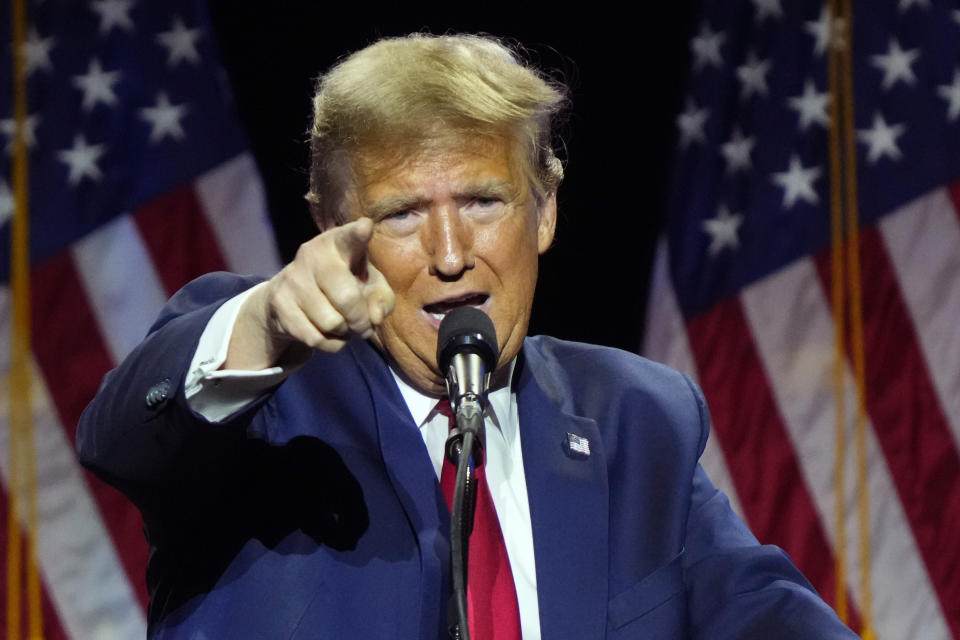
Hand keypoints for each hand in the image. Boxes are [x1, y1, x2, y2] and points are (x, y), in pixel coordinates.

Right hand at [226, 218, 394, 368]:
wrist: (288, 297)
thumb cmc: (342, 286)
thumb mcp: (369, 286)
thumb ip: (381, 299)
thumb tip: (375, 317)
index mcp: (338, 243)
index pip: (349, 237)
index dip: (359, 234)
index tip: (365, 227)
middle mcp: (312, 255)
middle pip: (347, 298)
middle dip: (362, 321)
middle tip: (364, 326)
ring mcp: (292, 279)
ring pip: (332, 323)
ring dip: (345, 333)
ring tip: (343, 324)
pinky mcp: (280, 304)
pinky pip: (316, 338)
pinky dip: (330, 343)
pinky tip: (327, 332)